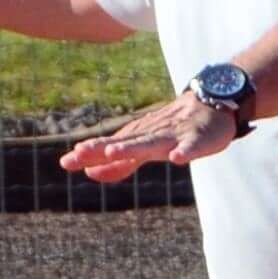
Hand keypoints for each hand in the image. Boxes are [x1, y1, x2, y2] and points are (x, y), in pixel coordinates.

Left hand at [58, 90, 241, 182]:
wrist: (211, 105)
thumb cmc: (173, 129)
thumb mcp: (143, 148)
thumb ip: (119, 163)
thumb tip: (89, 173)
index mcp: (137, 139)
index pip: (109, 147)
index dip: (88, 154)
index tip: (66, 161)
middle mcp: (151, 136)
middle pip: (123, 143)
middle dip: (101, 149)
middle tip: (79, 153)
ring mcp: (174, 136)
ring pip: (151, 143)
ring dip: (132, 147)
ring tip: (112, 152)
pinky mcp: (197, 139)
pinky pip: (191, 146)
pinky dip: (185, 151)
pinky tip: (178, 159)